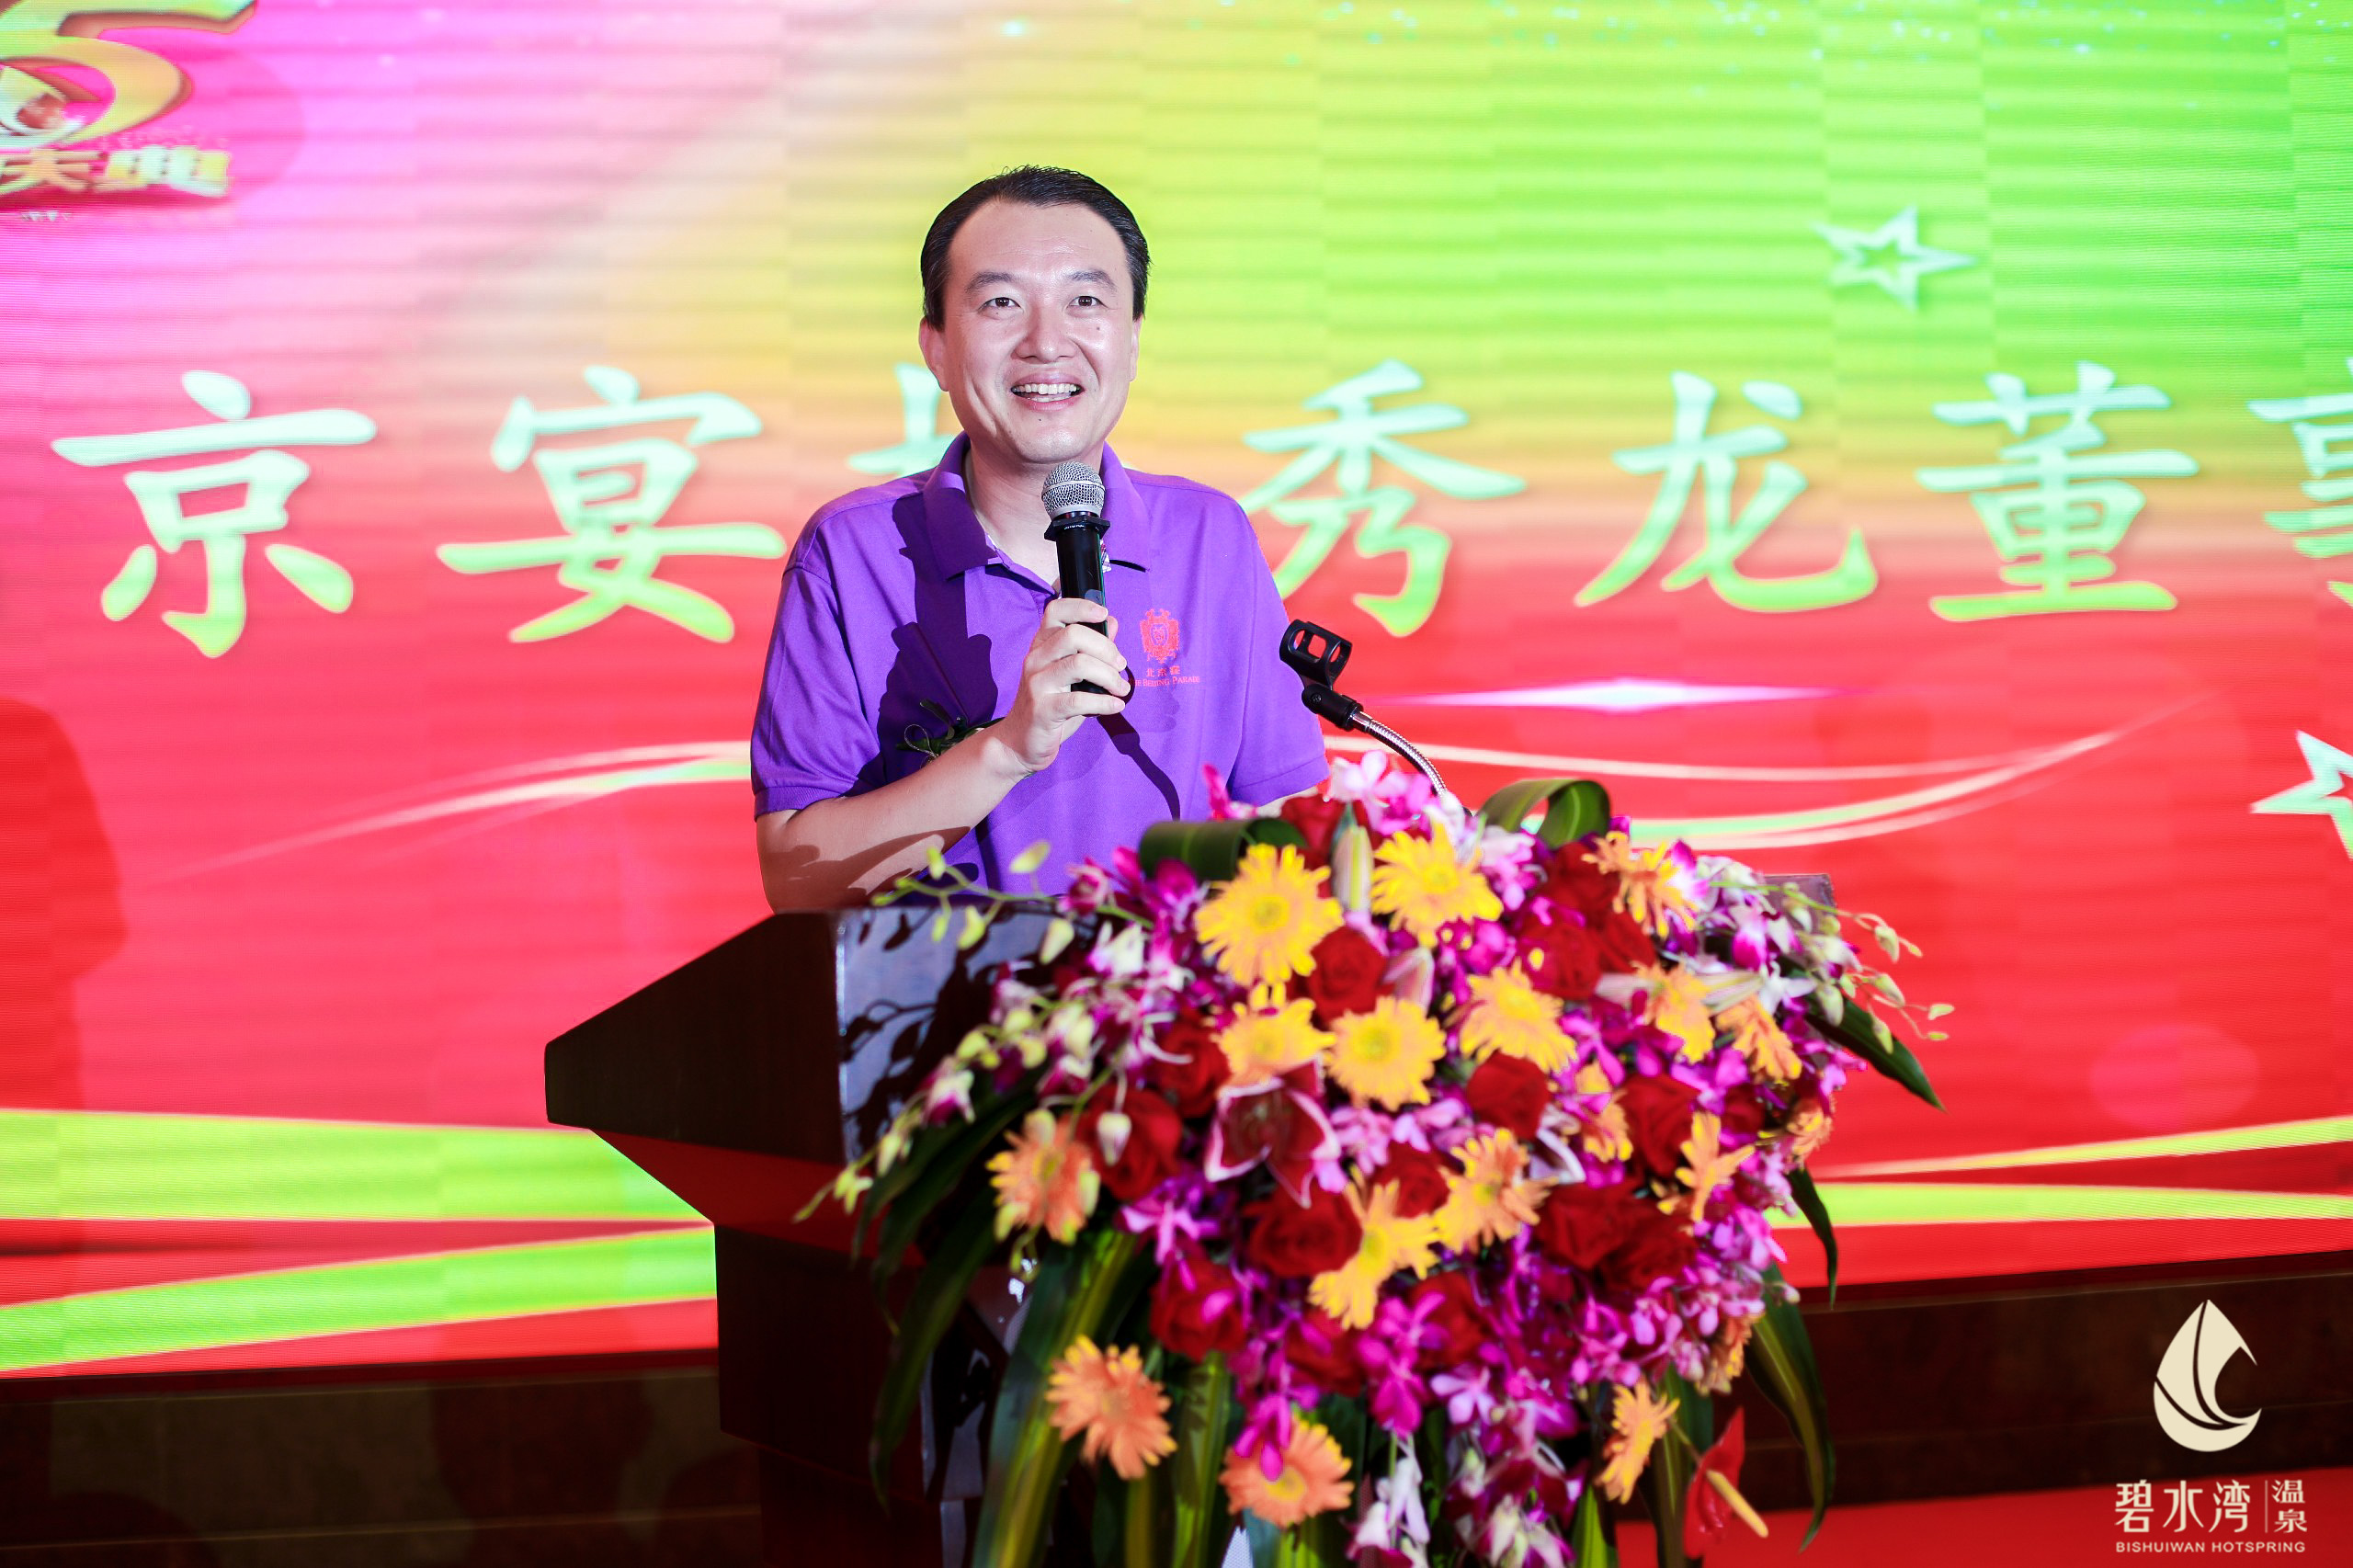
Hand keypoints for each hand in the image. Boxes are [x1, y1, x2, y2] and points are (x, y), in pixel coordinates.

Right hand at [990, 598, 1129, 777]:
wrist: (1019, 743)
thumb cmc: (1050, 706)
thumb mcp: (1071, 675)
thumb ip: (1090, 649)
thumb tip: (1111, 622)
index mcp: (1042, 646)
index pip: (1055, 610)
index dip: (1081, 606)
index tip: (1103, 614)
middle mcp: (1036, 659)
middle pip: (1073, 635)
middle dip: (1106, 648)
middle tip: (1120, 665)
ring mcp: (1037, 684)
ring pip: (1079, 664)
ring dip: (1110, 676)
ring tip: (1121, 688)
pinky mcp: (1042, 710)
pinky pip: (1078, 701)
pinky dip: (1104, 703)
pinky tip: (1115, 706)